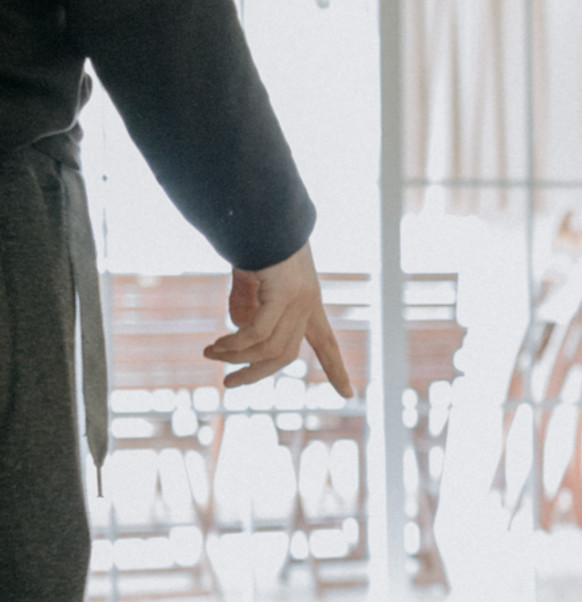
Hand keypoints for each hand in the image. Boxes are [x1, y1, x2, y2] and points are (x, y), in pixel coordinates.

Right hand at [203, 243, 352, 395]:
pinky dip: (236, 343)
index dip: (336, 368)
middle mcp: (308, 303)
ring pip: (269, 347)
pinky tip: (218, 344)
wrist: (260, 208)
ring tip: (211, 353)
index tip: (349, 394)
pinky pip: (257, 332)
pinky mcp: (283, 293)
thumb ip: (248, 306)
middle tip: (229, 383)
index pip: (327, 342)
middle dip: (256, 373)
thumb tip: (240, 336)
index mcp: (309, 301)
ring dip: (236, 356)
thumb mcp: (252, 278)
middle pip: (286, 355)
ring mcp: (298, 298)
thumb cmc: (254, 237)